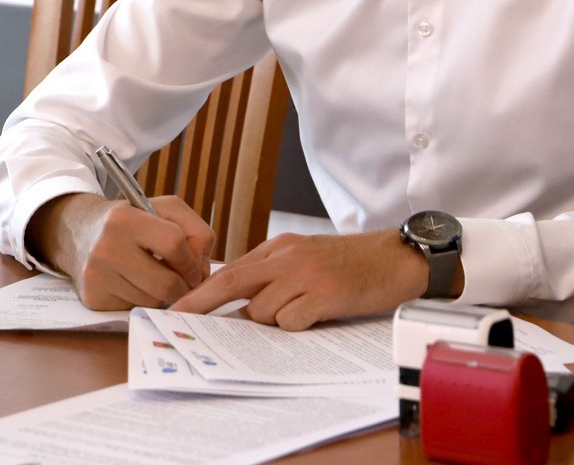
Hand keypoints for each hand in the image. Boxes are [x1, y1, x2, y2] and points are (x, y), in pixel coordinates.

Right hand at [27, 192, 213, 309]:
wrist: (83, 233)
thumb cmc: (134, 221)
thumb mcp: (165, 209)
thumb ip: (196, 231)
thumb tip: (201, 270)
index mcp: (124, 219)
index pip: (175, 244)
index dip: (192, 260)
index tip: (196, 267)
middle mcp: (106, 248)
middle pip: (166, 283)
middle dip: (184, 286)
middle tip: (186, 282)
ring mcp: (97, 276)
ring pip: (153, 300)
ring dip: (164, 294)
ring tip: (158, 277)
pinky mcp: (93, 298)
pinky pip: (135, 308)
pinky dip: (145, 300)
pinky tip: (138, 284)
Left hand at [170, 230, 429, 329]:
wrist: (395, 259)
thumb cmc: (351, 263)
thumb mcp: (306, 257)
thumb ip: (274, 274)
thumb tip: (241, 307)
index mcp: (280, 246)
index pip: (231, 270)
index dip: (201, 292)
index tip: (177, 308)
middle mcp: (288, 257)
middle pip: (233, 283)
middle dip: (203, 304)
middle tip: (182, 320)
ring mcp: (305, 275)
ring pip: (263, 311)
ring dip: (274, 321)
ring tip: (305, 310)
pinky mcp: (324, 295)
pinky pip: (291, 322)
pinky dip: (298, 326)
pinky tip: (318, 315)